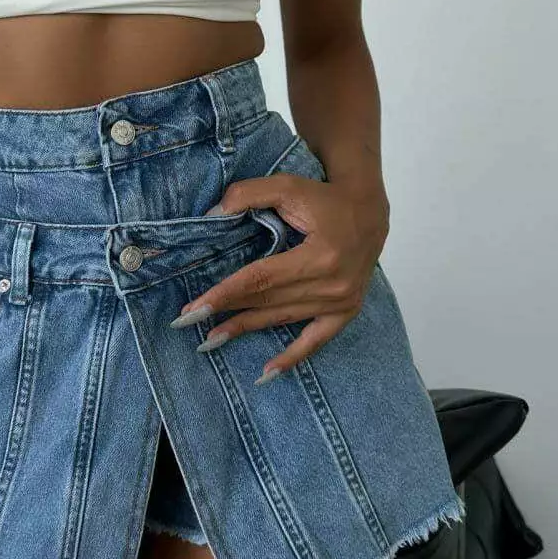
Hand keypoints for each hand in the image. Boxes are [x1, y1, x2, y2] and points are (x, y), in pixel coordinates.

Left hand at [170, 171, 388, 381]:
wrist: (370, 213)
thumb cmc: (326, 199)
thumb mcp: (288, 186)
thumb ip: (249, 194)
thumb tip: (212, 214)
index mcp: (320, 255)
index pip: (261, 278)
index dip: (225, 293)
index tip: (193, 308)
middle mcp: (332, 284)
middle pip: (267, 301)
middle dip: (226, 311)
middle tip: (187, 323)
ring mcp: (341, 302)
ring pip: (282, 319)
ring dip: (245, 330)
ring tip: (210, 340)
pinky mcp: (345, 312)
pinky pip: (315, 341)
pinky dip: (292, 358)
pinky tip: (266, 372)